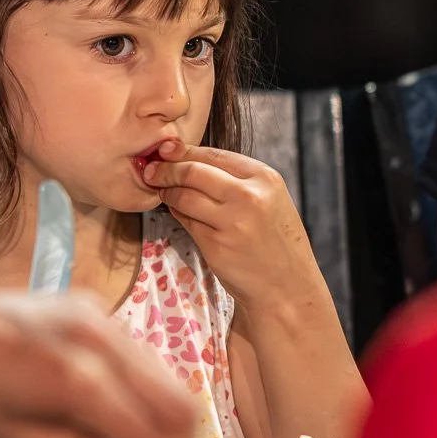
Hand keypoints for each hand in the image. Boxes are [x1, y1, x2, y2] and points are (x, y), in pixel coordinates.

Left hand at [0, 288, 209, 437]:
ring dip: (170, 423)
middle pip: (175, 405)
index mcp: (71, 379)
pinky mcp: (93, 308)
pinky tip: (133, 422)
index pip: (148, 435)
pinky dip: (148, 393)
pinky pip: (142, 358)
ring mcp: (97, 316)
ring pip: (166, 379)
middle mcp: (93, 338)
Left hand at [140, 139, 322, 306]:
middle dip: (166, 169)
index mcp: (264, 178)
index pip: (213, 154)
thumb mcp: (267, 199)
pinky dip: (176, 212)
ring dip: (166, 191)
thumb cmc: (273, 240)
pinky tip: (176, 211)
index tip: (164, 151)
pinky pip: (186, 220)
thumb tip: (183, 156)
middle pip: (193, 171)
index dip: (183, 152)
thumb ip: (234, 178)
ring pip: (184, 195)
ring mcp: (232, 222)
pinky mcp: (216, 245)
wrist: (286, 286)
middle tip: (150, 170)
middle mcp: (249, 196)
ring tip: (160, 190)